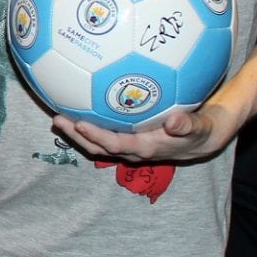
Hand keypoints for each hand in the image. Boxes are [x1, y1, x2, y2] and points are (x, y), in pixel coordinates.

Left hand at [53, 103, 228, 165]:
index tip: (79, 123)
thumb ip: (186, 125)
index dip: (96, 136)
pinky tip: (76, 106)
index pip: (115, 144)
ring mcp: (127, 146)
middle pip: (97, 146)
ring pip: (96, 142)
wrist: (198, 140)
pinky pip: (103, 134)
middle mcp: (132, 150)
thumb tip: (174, 122)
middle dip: (76, 135)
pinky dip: (88, 125)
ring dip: (76, 132)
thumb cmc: (197, 131)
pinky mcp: (126, 139)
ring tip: (58, 115)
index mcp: (145, 148)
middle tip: (57, 119)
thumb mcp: (197, 128)